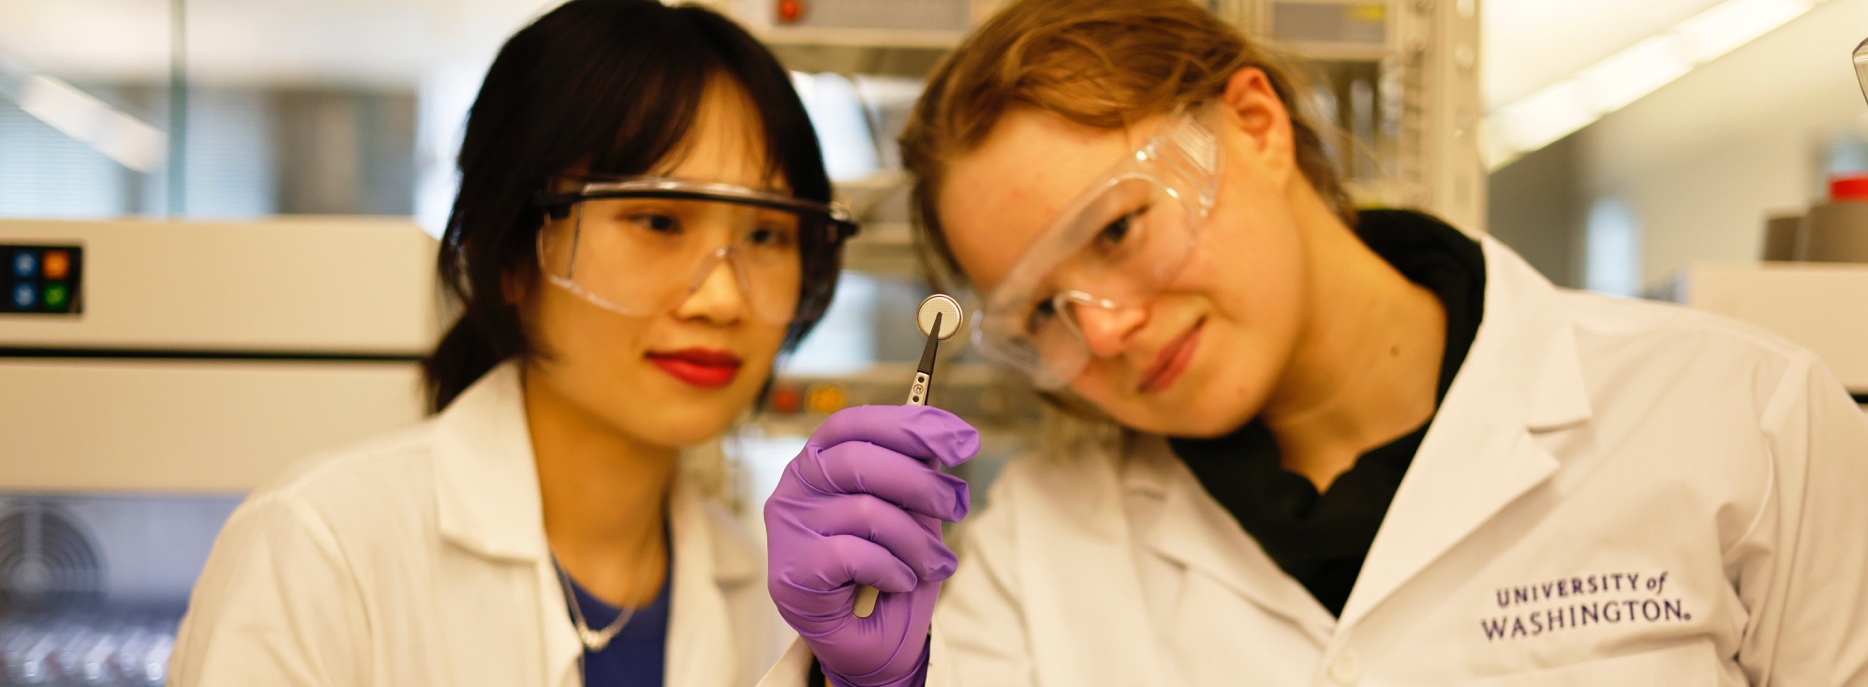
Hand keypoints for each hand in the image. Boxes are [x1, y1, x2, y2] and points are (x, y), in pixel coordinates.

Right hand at [765, 405, 977, 686]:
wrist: (869, 642)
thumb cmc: (886, 569)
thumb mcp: (910, 513)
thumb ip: (915, 475)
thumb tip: (944, 437)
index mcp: (819, 461)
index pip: (854, 423)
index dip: (909, 424)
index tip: (964, 441)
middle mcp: (795, 487)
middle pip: (859, 461)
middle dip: (922, 483)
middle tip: (958, 505)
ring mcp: (789, 529)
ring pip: (866, 512)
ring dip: (916, 541)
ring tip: (934, 564)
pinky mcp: (792, 572)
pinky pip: (855, 555)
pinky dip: (892, 569)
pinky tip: (899, 581)